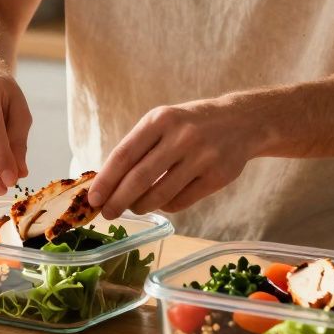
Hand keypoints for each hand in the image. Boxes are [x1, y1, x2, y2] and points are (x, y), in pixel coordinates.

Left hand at [88, 98, 263, 218]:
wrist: (241, 122)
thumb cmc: (189, 125)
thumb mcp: (162, 122)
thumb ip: (137, 148)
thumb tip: (107, 184)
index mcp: (159, 120)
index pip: (123, 155)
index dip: (105, 181)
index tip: (92, 199)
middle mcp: (181, 137)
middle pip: (139, 179)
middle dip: (118, 201)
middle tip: (107, 213)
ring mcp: (202, 157)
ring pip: (160, 195)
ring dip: (141, 206)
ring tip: (135, 207)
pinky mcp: (217, 176)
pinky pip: (181, 202)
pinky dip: (165, 206)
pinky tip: (162, 201)